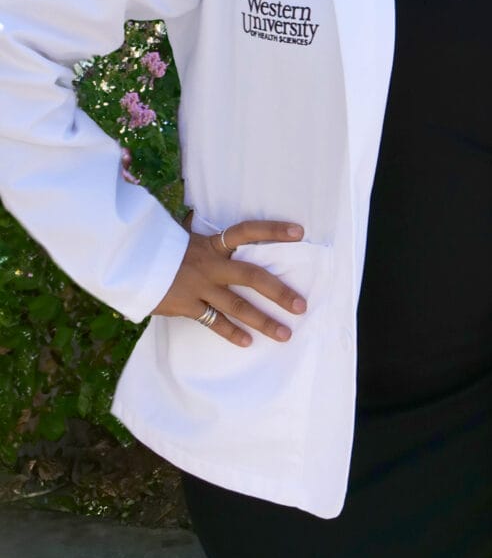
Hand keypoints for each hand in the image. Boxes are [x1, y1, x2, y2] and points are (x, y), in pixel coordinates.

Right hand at [152, 220, 308, 347]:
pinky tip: (247, 342)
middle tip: (302, 306)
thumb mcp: (182, 235)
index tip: (300, 232)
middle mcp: (211, 264)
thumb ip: (196, 230)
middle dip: (279, 292)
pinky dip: (230, 332)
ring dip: (263, 321)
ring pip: (237, 305)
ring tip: (285, 334)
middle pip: (252, 276)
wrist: (123, 261)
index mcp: (212, 243)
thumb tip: (196, 214)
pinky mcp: (186, 305)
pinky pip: (214, 321)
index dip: (273, 230)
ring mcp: (199, 286)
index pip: (247, 231)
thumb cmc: (156, 247)